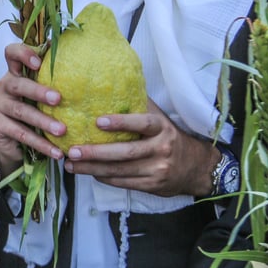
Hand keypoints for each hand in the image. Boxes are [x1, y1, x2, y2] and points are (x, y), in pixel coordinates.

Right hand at [0, 43, 65, 171]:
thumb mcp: (38, 96)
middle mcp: (3, 87)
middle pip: (18, 84)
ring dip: (43, 121)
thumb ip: (51, 83)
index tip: (39, 62)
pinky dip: (40, 144)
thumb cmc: (31, 111)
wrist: (11, 142)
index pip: (11, 54)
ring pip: (21, 111)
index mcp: (14, 74)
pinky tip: (56, 151)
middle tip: (58, 99)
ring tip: (62, 130)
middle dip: (38, 91)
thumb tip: (84, 72)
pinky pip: (21, 134)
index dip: (22, 53)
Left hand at [64, 99, 218, 197]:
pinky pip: (123, 182)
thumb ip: (140, 105)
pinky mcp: (152, 185)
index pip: (143, 123)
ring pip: (120, 170)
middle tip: (73, 150)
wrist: (196, 167)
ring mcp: (157, 169)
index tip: (97, 121)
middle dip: (96, 152)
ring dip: (93, 168)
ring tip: (71, 164)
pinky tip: (88, 172)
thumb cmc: (169, 137)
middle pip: (126, 152)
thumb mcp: (160, 118)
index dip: (121, 122)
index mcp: (163, 128)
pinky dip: (104, 177)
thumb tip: (113, 82)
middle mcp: (161, 148)